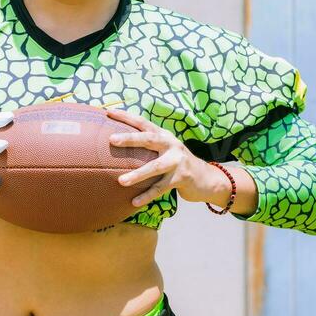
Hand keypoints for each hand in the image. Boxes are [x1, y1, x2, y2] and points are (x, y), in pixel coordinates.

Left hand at [105, 107, 224, 206]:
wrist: (207, 178)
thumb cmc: (178, 164)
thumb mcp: (166, 150)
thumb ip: (149, 147)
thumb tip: (120, 146)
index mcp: (164, 136)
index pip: (143, 122)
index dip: (126, 117)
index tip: (108, 112)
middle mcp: (171, 145)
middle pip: (149, 139)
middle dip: (130, 138)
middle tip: (111, 139)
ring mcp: (177, 161)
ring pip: (155, 167)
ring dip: (137, 175)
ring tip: (121, 181)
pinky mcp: (181, 178)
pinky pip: (160, 189)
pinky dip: (147, 196)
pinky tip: (134, 202)